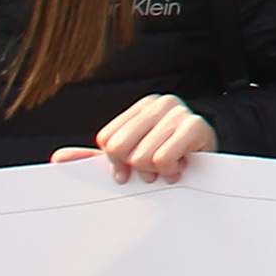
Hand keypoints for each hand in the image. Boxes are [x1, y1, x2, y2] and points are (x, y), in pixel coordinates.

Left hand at [50, 95, 214, 182]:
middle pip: (119, 147)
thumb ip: (97, 157)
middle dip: (136, 167)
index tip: (133, 169)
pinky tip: (181, 166)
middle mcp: (159, 103)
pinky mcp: (195, 126)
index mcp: (141, 107)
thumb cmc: (172, 157)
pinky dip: (170, 171)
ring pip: (141, 157)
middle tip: (154, 170)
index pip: (107, 140)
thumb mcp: (134, 156)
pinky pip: (162, 159)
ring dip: (157, 172)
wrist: (217, 158)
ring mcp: (178, 112)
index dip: (117, 162)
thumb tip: (58, 158)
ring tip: (170, 168)